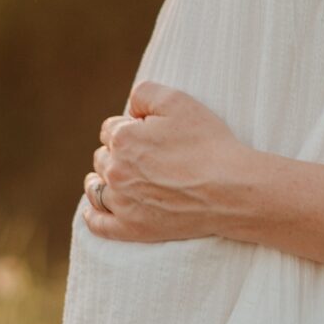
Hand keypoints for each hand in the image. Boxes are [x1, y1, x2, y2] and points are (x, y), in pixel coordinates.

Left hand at [81, 81, 253, 241]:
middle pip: (102, 157)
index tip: (150, 134)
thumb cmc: (207, 143)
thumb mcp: (178, 101)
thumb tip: (129, 109)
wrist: (230, 189)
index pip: (111, 129)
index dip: (130, 128)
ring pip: (96, 188)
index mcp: (123, 139)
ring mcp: (121, 203)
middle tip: (145, 157)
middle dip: (117, 153)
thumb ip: (144, 93)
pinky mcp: (130, 229)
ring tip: (114, 180)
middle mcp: (116, 171)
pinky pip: (98, 224)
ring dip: (101, 181)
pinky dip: (93, 215)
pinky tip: (96, 210)